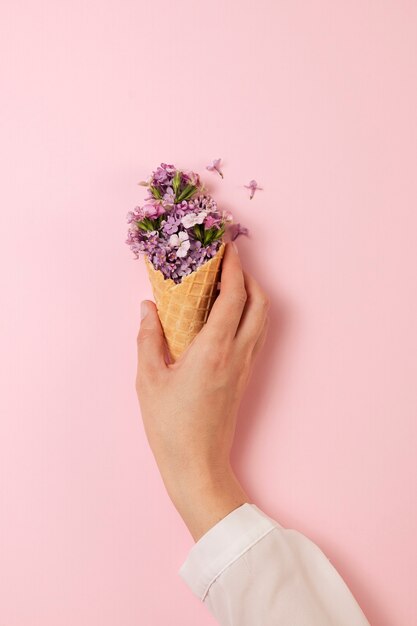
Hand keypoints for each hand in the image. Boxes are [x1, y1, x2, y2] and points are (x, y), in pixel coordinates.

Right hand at [136, 243, 268, 540]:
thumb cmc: (170, 426)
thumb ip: (148, 338)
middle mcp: (237, 354)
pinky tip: (228, 315)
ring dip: (252, 295)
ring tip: (229, 283)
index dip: (234, 268)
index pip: (234, 297)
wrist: (198, 464)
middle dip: (249, 276)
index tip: (227, 248)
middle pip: (260, 303)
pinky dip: (249, 315)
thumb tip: (148, 307)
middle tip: (228, 262)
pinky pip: (256, 335)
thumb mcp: (148, 380)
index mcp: (213, 350)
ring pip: (263, 319)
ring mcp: (245, 366)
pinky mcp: (245, 377)